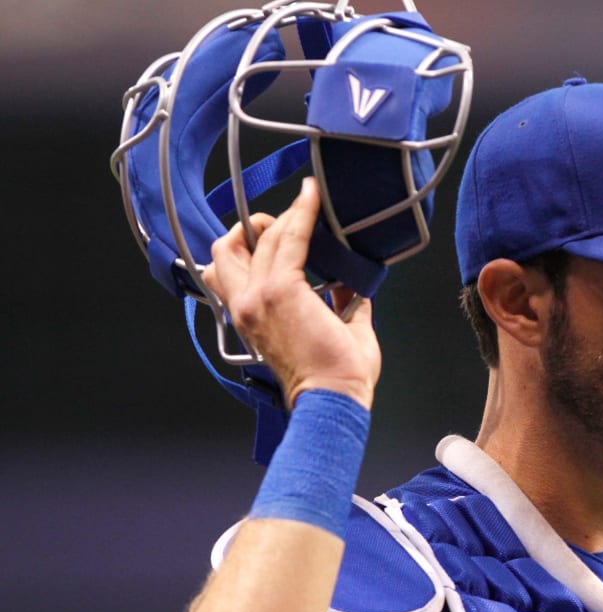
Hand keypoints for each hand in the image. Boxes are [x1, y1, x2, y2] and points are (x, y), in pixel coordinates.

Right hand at [202, 177, 381, 409]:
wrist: (333, 396)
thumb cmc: (333, 375)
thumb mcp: (329, 331)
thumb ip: (336, 302)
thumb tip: (350, 283)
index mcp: (250, 317)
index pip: (227, 270)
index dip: (247, 243)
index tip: (275, 226)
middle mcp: (245, 305)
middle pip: (228, 248)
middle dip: (254, 227)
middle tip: (289, 219)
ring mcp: (259, 296)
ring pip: (257, 238)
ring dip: (283, 217)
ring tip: (308, 205)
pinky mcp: (281, 289)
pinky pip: (290, 238)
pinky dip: (302, 214)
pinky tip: (313, 198)